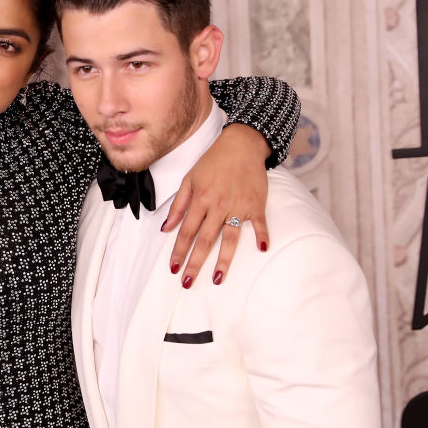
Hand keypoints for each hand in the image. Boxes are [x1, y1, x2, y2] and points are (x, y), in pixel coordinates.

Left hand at [162, 124, 269, 285]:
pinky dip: (261, 235)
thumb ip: (178, 205)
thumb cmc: (213, 162)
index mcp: (201, 200)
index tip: (174, 268)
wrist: (241, 145)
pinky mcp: (256, 204)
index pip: (187, 231)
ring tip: (217, 279)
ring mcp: (238, 206)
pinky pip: (259, 223)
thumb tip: (166, 228)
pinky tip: (261, 249)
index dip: (179, 251)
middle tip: (188, 283)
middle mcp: (218, 206)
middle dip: (195, 263)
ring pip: (230, 238)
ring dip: (224, 259)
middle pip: (205, 240)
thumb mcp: (189, 179)